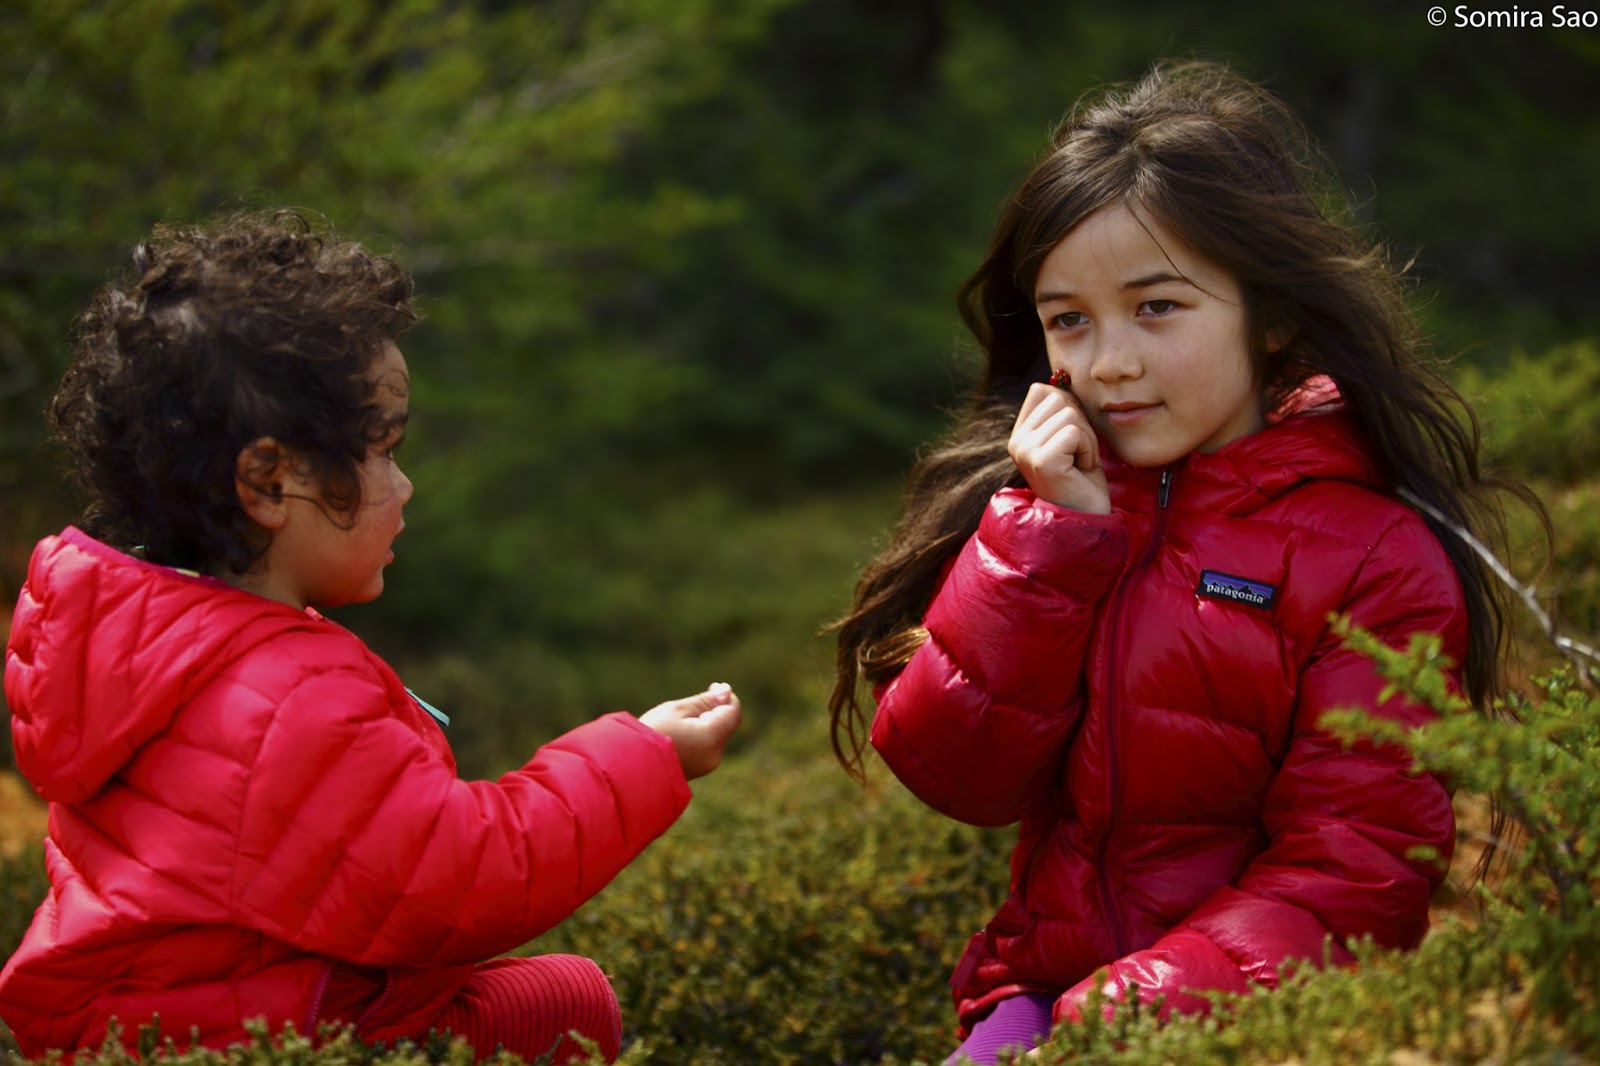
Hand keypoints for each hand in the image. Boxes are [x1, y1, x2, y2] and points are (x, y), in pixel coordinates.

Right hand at [639, 683, 742, 779]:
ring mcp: (706, 765)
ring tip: (675, 724)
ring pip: (715, 736)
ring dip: (704, 723)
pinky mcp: (698, 771)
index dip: (726, 697)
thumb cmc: (650, 733)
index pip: (733, 712)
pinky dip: (698, 737)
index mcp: (711, 737)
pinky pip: (706, 747)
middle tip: (686, 706)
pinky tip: (675, 736)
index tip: (712, 686)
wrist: (629, 768)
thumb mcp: (676, 709)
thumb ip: (704, 701)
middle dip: (712, 711)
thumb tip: (727, 692)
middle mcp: (714, 754)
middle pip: (725, 724)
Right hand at [1008, 380, 1110, 513]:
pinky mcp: (1041, 459)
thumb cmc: (1082, 479)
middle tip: (1079, 456)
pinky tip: (1081, 470)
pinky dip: (1089, 450)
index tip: (1072, 442)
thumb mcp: (1069, 438)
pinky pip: (1076, 432)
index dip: (1069, 410)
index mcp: (1019, 434)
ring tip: (1080, 464)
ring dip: (1088, 439)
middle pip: (1059, 398)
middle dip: (1082, 424)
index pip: (1043, 390)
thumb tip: (1062, 377)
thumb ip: (1062, 411)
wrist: (1085, 518)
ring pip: (1070, 414)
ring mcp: (1025, 450)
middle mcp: (1016, 441)